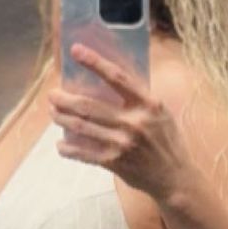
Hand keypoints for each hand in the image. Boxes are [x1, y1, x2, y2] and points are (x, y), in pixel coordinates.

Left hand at [50, 44, 188, 202]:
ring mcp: (123, 143)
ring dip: (61, 118)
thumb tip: (108, 80)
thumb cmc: (167, 141)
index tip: (76, 51)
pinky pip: (84, 154)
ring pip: (82, 127)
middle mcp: (135, 122)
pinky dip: (68, 149)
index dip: (95, 62)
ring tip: (53, 113)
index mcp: (148, 105)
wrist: (174, 177)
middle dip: (64, 99)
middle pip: (89, 105)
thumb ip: (139, 99)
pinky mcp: (115, 162)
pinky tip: (61, 144)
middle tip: (52, 94)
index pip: (117, 77)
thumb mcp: (160, 113)